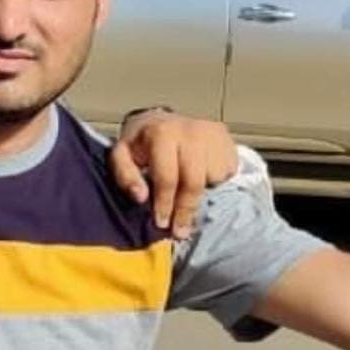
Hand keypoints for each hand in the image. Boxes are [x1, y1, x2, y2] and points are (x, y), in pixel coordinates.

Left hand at [109, 110, 238, 237]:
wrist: (160, 119)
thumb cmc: (140, 143)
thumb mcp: (122, 155)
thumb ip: (125, 176)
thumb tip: (141, 197)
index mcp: (162, 134)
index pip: (168, 177)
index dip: (165, 204)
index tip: (162, 223)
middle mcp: (191, 131)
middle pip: (194, 182)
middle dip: (186, 210)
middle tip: (180, 230)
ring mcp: (212, 133)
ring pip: (213, 179)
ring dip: (201, 196)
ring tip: (188, 199)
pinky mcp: (226, 137)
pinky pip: (227, 170)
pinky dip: (215, 181)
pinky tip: (201, 179)